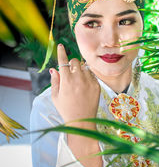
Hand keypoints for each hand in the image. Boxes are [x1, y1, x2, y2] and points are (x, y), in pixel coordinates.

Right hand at [50, 44, 101, 166]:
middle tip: (70, 72)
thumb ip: (55, 81)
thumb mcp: (55, 96)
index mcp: (66, 81)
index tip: (60, 45)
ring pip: (84, 67)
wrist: (82, 121)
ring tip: (78, 81)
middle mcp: (78, 79)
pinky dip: (88, 76)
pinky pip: (92, 74)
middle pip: (75, 61)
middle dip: (71, 64)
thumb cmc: (66, 109)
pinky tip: (85, 86)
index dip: (61, 52)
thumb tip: (54, 69)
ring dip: (80, 70)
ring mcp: (89, 81)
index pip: (63, 61)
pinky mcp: (97, 85)